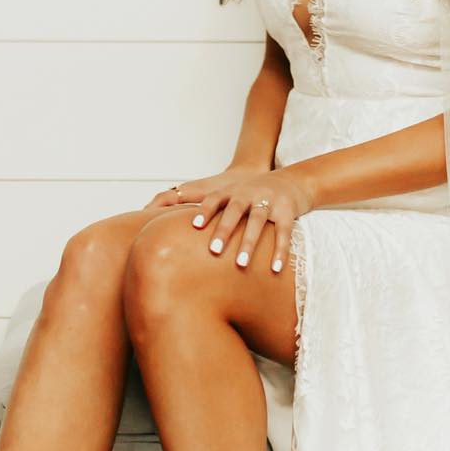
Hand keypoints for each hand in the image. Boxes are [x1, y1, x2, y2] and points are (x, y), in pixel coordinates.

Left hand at [144, 167, 314, 272]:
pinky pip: (283, 233)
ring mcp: (269, 202)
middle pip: (235, 211)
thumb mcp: (229, 195)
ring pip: (258, 222)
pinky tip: (274, 269)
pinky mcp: (287, 211)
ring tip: (241, 265)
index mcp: (231, 192)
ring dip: (249, 244)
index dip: (205, 211)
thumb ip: (201, 206)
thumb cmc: (251, 194)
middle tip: (214, 251)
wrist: (290, 181)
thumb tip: (159, 213)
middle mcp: (249, 194)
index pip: (214, 200)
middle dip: (224, 231)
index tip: (193, 226)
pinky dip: (279, 251)